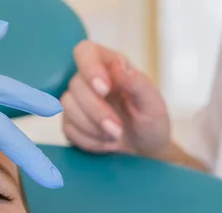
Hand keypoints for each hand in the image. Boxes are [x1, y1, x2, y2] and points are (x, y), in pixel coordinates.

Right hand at [61, 40, 170, 155]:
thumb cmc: (151, 123)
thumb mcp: (154, 104)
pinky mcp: (69, 122)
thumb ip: (138, 83)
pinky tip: (105, 142)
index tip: (104, 89)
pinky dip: (88, 139)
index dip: (89, 67)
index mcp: (109, 65)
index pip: (85, 51)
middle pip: (75, 84)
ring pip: (67, 106)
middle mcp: (88, 80)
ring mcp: (76, 101)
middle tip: (117, 129)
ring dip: (91, 126)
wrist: (142, 151)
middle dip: (95, 110)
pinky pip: (68, 128)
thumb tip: (118, 65)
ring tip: (114, 136)